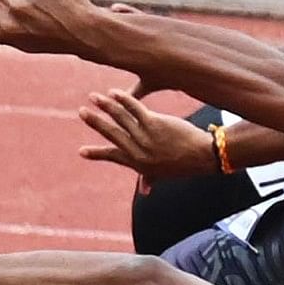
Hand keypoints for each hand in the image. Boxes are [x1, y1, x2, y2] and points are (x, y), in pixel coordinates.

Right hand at [77, 91, 222, 182]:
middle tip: (81, 112)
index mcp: (137, 162)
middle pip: (111, 133)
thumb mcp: (162, 174)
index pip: (112, 155)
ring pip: (120, 118)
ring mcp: (145, 136)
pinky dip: (123, 99)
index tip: (81, 152)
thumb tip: (144, 191)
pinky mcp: (154, 123)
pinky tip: (114, 93)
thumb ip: (149, 179)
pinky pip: (135, 109)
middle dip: (95, 122)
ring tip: (93, 97)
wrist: (201, 157)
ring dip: (105, 106)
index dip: (96, 153)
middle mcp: (137, 150)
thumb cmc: (183, 165)